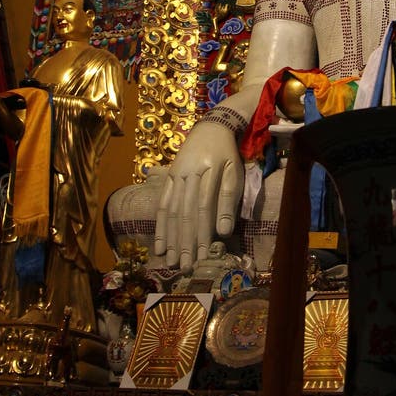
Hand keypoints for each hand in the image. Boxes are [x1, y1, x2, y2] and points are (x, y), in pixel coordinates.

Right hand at [154, 122, 243, 273]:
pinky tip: (160, 246)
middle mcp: (190, 173)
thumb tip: (223, 232)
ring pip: (173, 211)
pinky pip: (163, 204)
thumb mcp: (235, 171)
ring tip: (172, 262)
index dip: (203, 233)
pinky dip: (161, 226)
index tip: (203, 256)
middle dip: (186, 242)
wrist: (211, 127)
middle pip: (186, 213)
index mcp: (210, 171)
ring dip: (172, 239)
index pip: (204, 207)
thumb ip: (229, 200)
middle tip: (186, 267)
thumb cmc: (227, 154)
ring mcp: (177, 176)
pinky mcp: (169, 178)